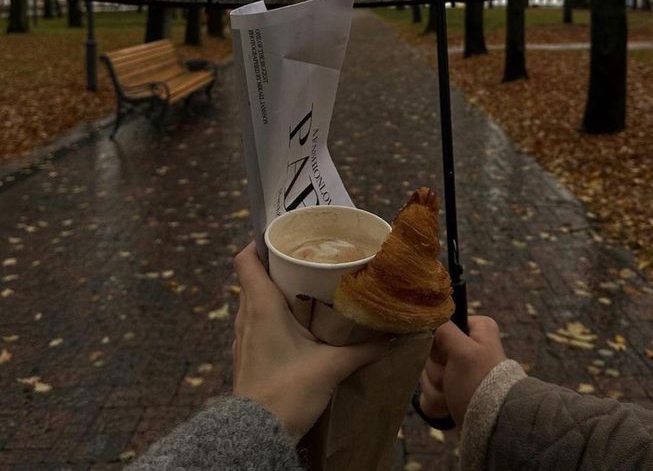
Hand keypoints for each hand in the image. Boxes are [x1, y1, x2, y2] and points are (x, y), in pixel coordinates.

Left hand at [232, 243, 387, 439]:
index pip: (245, 259)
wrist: (257, 434)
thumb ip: (363, 350)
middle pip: (253, 276)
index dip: (260, 242)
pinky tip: (296, 323)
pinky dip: (272, 313)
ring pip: (254, 299)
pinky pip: (255, 320)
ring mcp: (243, 336)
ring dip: (275, 290)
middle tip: (306, 259)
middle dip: (278, 264)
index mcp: (261, 305)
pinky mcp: (246, 354)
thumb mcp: (331, 367)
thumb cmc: (287, 391)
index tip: (283, 237)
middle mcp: (246, 315)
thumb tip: (391, 337)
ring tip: (305, 287)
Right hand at [419, 316, 505, 427]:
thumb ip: (444, 329)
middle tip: (452, 380)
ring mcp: (457, 371)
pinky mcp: (450, 391)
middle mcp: (467, 347)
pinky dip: (436, 402)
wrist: (493, 426)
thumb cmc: (480, 383)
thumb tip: (429, 317)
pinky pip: (429, 392)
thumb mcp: (463, 350)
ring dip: (437, 389)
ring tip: (453, 397)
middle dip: (437, 372)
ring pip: (427, 374)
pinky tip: (448, 407)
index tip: (448, 356)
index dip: (438, 344)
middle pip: (431, 353)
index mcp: (476, 331)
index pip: (440, 327)